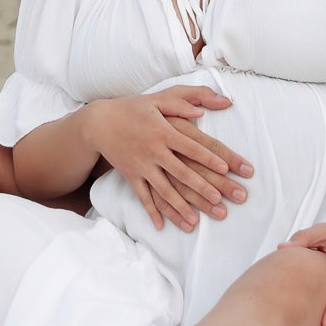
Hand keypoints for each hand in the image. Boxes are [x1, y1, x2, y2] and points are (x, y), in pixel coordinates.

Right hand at [88, 89, 253, 232]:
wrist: (99, 121)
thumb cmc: (132, 107)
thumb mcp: (157, 99)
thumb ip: (182, 102)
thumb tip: (203, 111)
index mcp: (163, 130)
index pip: (191, 146)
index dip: (209, 157)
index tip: (225, 169)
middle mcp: (153, 150)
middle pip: (182, 172)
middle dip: (202, 187)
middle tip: (220, 201)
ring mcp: (141, 166)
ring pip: (163, 190)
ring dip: (180, 207)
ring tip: (195, 222)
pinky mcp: (130, 176)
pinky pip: (142, 197)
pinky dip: (151, 212)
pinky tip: (161, 226)